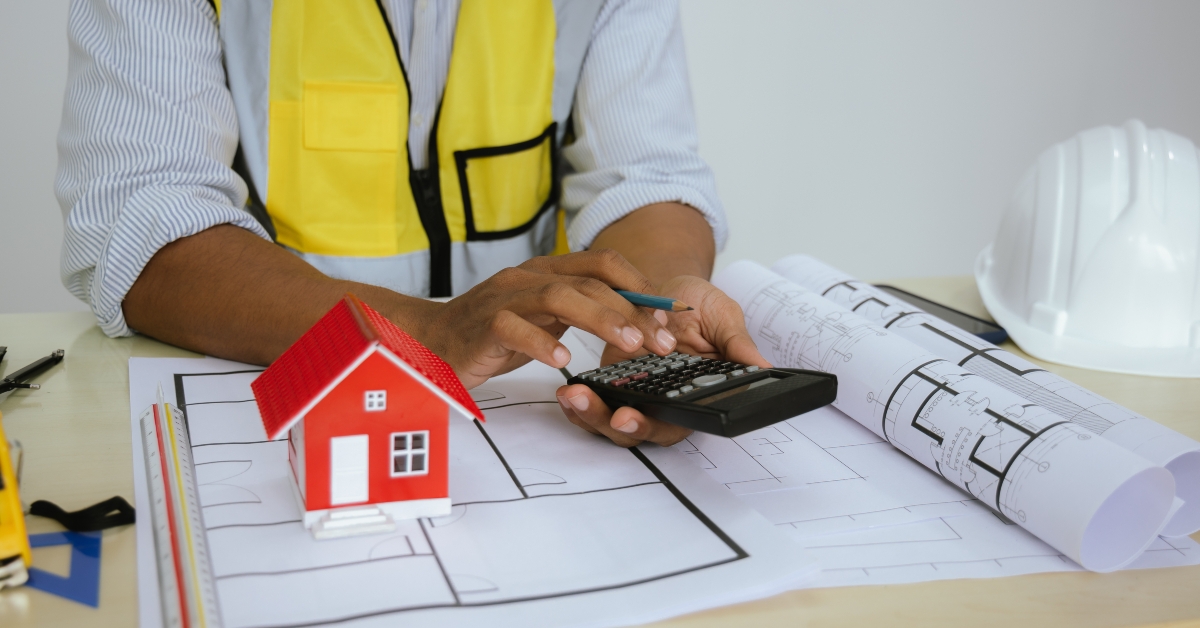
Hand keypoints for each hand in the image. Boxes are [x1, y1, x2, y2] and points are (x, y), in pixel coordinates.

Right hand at [409, 249, 678, 388]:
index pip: (604, 264)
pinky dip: (541, 342)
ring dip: (600, 319)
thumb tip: (635, 316)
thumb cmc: (492, 332)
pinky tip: (562, 360)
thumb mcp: (545, 317)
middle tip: (660, 341)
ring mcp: (505, 298)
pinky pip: (514, 328)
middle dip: (632, 310)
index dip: (641, 287)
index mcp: (548, 271)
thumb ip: (581, 310)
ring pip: (559, 297)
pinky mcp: (483, 326)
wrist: (431, 341)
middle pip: (590, 282)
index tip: (669, 317)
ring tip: (628, 344)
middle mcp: (529, 277)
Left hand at [556, 275, 768, 447]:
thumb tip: (762, 368)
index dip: (654, 426)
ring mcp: (634, 394)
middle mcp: (662, 402)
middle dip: (615, 426)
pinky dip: (577, 403)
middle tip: (601, 412)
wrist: (665, 289)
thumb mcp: (722, 315)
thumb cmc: (696, 306)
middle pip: (639, 431)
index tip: (630, 418)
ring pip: (610, 423)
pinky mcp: (611, 383)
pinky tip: (565, 391)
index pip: (677, 422)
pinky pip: (594, 403)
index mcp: (694, 394)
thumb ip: (736, 342)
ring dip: (591, 415)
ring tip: (573, 396)